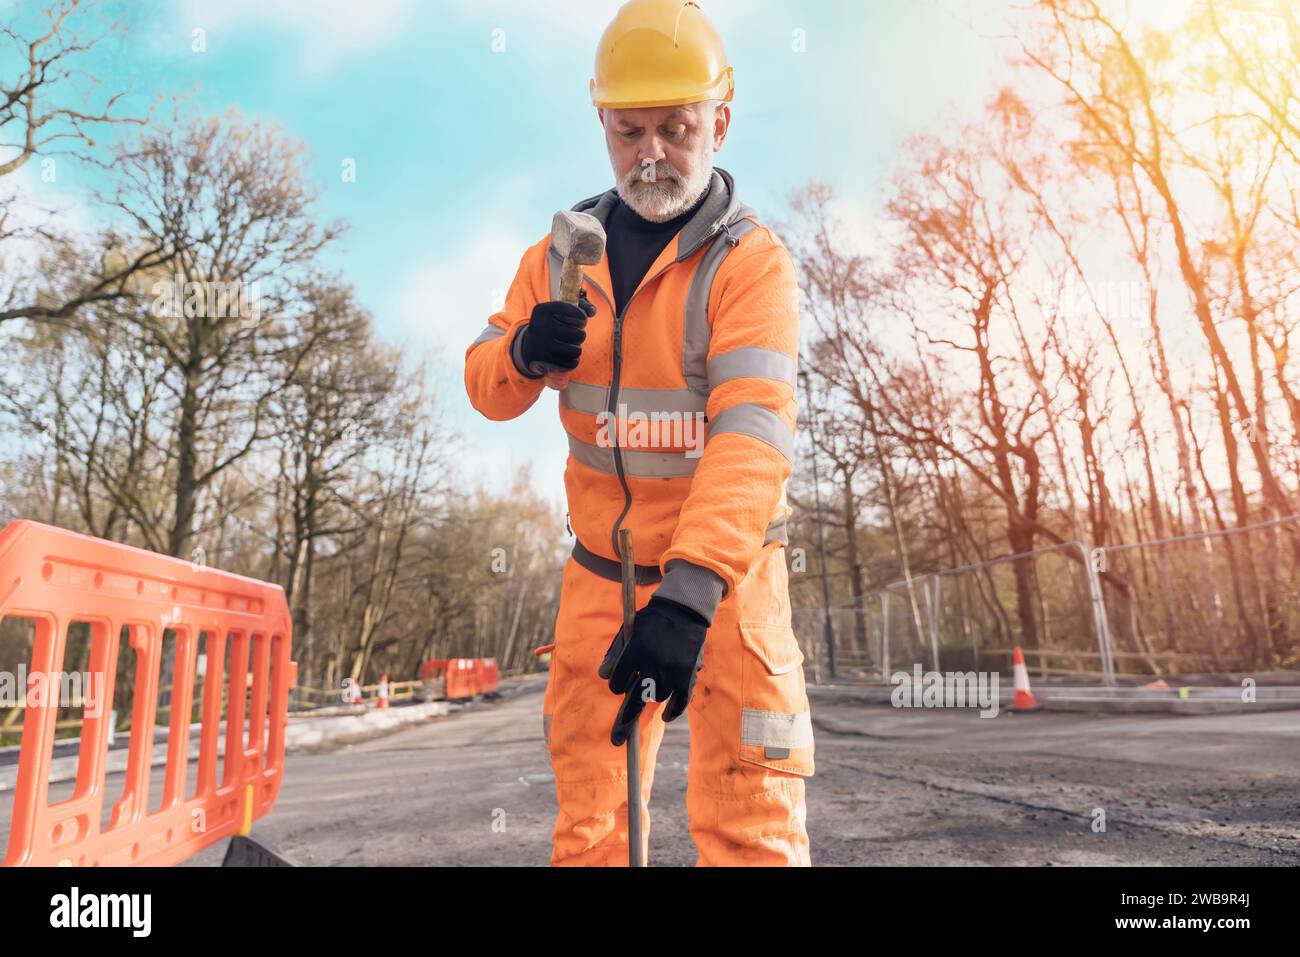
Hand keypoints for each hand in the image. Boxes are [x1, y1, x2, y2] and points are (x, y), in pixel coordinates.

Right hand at [519, 291, 594, 374]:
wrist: (529, 345)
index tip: (581, 319)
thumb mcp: (559, 311)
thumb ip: (581, 305)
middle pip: (578, 334)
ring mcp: (541, 345)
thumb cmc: (552, 324)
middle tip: (575, 334)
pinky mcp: (544, 361)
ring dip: (577, 349)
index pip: (572, 311)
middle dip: (581, 335)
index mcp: (542, 310)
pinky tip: (568, 356)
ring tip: (572, 346)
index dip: (582, 316)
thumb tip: (593, 311)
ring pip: (576, 351)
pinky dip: (573, 360)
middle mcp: (540, 326)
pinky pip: (571, 363)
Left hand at [597, 596, 708, 746]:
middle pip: (635, 699)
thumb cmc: (651, 621)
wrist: (683, 610)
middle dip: (624, 721)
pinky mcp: (686, 674)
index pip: (617, 680)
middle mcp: (652, 664)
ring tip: (650, 689)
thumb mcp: (628, 631)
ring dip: (650, 696)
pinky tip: (665, 717)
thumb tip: (603, 676)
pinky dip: (673, 711)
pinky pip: (680, 700)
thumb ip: (615, 653)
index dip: (615, 683)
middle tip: (616, 740)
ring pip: (656, 696)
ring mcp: (671, 671)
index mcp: (635, 651)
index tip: (617, 682)